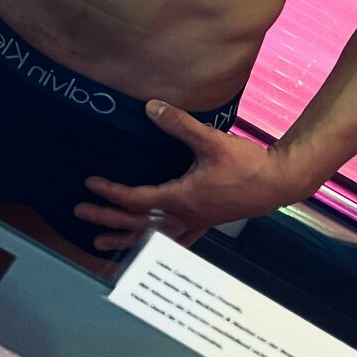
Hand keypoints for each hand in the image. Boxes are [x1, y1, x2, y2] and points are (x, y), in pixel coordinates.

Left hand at [74, 99, 298, 250]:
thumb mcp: (210, 140)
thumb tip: (151, 107)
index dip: (110, 192)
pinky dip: (158, 245)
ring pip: (151, 236)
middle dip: (106, 216)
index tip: (90, 184)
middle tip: (80, 211)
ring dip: (124, 238)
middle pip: (136, 221)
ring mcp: (194, 222)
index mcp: (180, 198)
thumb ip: (179, 124)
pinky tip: (152, 249)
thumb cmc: (245, 164)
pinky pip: (176, 239)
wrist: (276, 182)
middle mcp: (183, 215)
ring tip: (100, 242)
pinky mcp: (206, 221)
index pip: (135, 199)